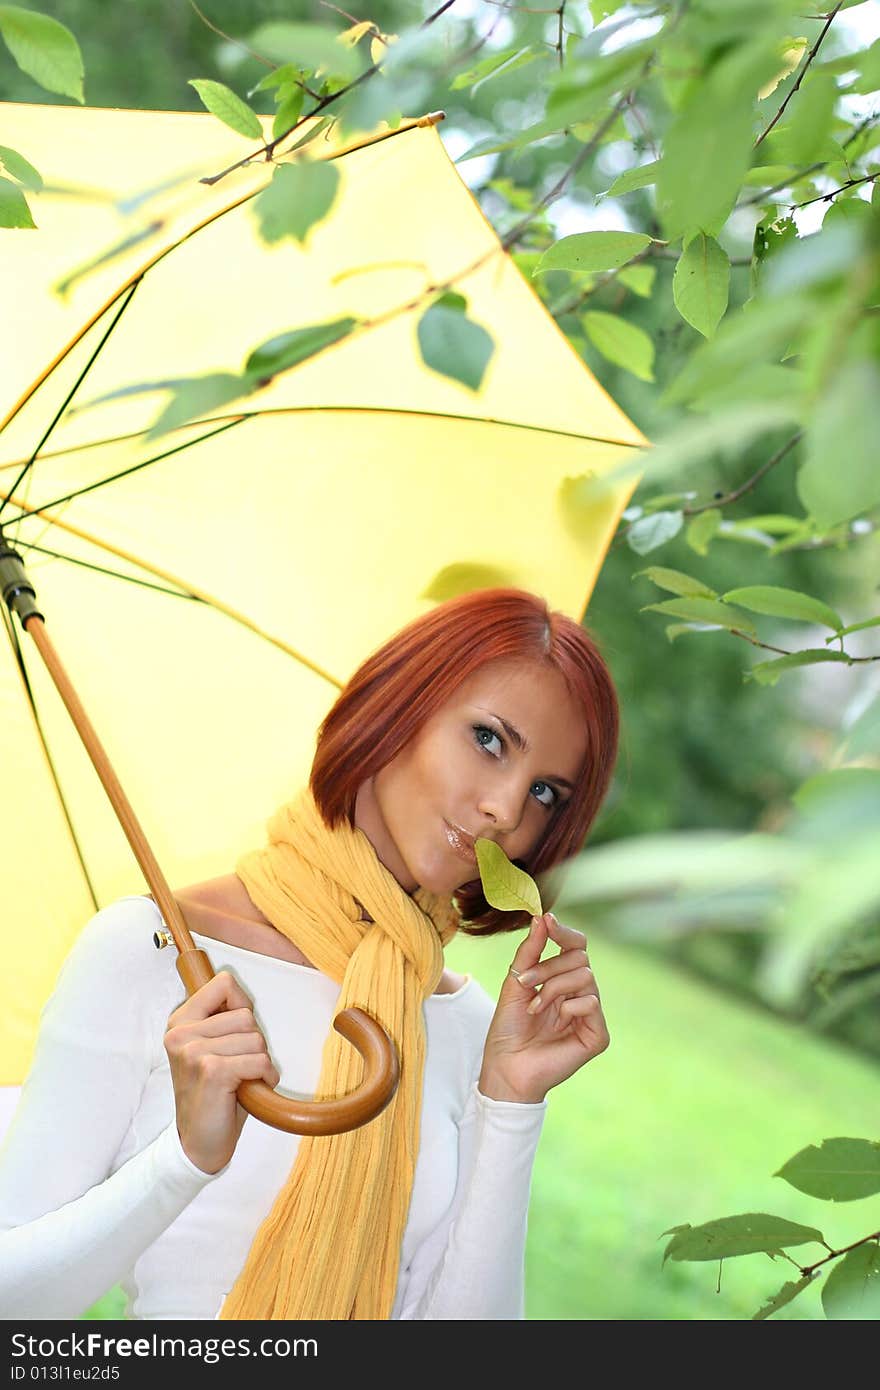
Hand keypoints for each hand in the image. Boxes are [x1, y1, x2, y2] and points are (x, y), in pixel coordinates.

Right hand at [164, 970, 280, 1174]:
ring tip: (241, 1080)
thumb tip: (238, 990)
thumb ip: (222, 1017)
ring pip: (256, 1038)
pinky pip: (259, 1060)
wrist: (198, 1143)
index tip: (235, 1035)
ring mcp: (194, 1052)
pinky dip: (265, 1076)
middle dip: (253, 1042)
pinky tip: (250, 1090)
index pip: (224, 984)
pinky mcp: (212, 1071)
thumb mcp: (212, 1046)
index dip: (242, 1007)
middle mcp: (181, 1034)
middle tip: (237, 1067)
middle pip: (246, 1015)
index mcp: (179, 1022)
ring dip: (259, 1062)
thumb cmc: (213, 1094)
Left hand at [478, 912, 609, 1103]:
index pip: (576, 946)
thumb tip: (543, 917)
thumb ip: (530, 951)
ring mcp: (591, 1015)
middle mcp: (581, 994)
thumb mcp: (515, 981)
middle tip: (526, 983)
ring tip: (534, 1007)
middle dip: (549, 967)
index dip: (565, 932)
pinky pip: (591, 1003)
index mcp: (564, 980)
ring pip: (586, 977)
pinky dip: (568, 1006)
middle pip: (580, 959)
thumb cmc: (509, 1028)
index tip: (548, 920)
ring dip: (553, 987)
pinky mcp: (597, 1036)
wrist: (505, 1066)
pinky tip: (554, 1021)